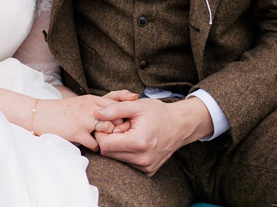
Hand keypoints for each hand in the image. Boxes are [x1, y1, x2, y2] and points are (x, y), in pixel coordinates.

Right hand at [34, 95, 122, 151]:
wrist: (40, 115)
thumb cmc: (62, 111)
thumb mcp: (80, 102)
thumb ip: (96, 105)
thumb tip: (116, 111)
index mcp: (91, 99)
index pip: (116, 104)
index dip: (123, 115)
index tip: (124, 123)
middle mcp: (89, 107)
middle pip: (115, 117)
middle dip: (118, 127)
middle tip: (118, 135)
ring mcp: (83, 120)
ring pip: (107, 129)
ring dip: (108, 138)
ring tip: (105, 140)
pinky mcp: (76, 133)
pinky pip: (95, 144)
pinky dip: (96, 147)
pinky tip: (93, 146)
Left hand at [93, 96, 213, 175]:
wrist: (180, 125)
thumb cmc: (158, 113)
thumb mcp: (136, 106)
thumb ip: (114, 109)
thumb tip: (96, 112)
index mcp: (138, 143)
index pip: (105, 145)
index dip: (102, 133)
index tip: (108, 123)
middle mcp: (142, 159)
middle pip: (108, 154)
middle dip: (109, 139)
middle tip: (118, 127)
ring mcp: (145, 167)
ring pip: (116, 160)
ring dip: (117, 147)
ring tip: (127, 133)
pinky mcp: (147, 171)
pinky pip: (127, 164)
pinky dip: (125, 153)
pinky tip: (133, 142)